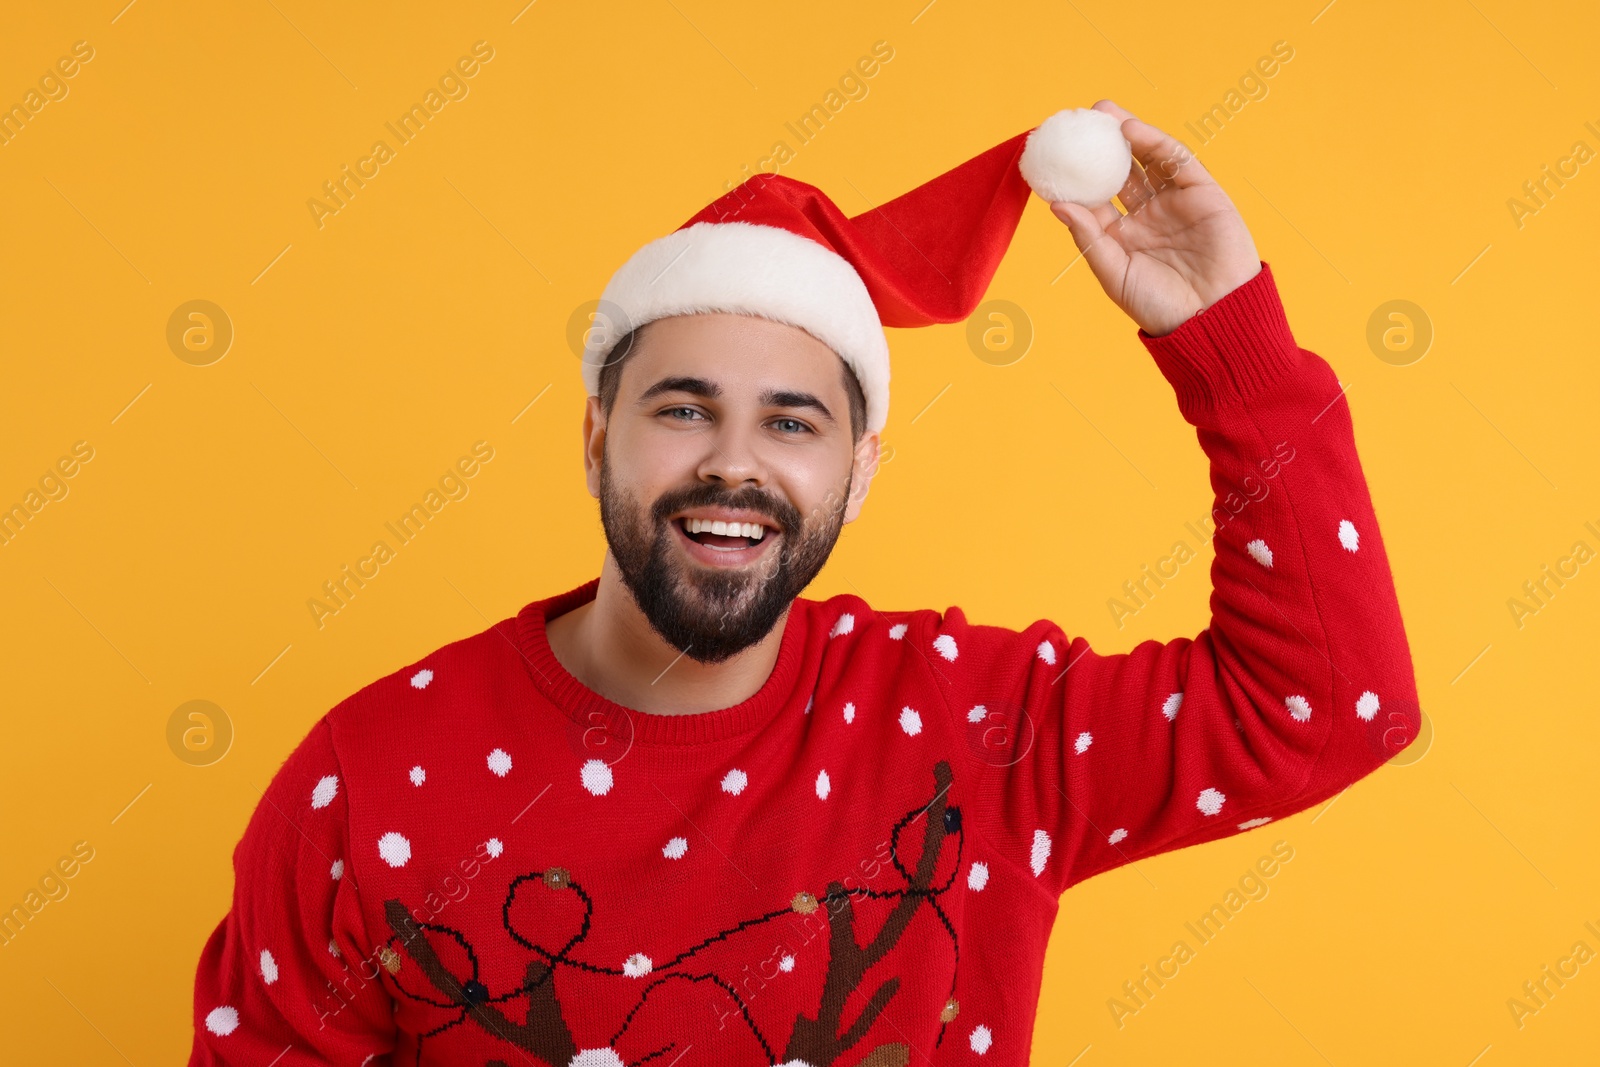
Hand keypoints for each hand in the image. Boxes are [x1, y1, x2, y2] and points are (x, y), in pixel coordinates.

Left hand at [1050, 100, 1261, 336]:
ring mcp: (1176, 203)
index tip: (1056, 153)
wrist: (1212, 317)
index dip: (1078, 176)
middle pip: (1121, 171)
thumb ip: (1088, 237)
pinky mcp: (1203, 194)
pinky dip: (1156, 143)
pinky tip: (1132, 130)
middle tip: (1080, 119)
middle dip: (1102, 146)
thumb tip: (1057, 204)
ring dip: (1128, 134)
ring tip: (1104, 112)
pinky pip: (1177, 162)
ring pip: (1148, 160)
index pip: (1096, 197)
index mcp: (1123, 236)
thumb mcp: (1114, 272)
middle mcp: (1148, 216)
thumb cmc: (1160, 306)